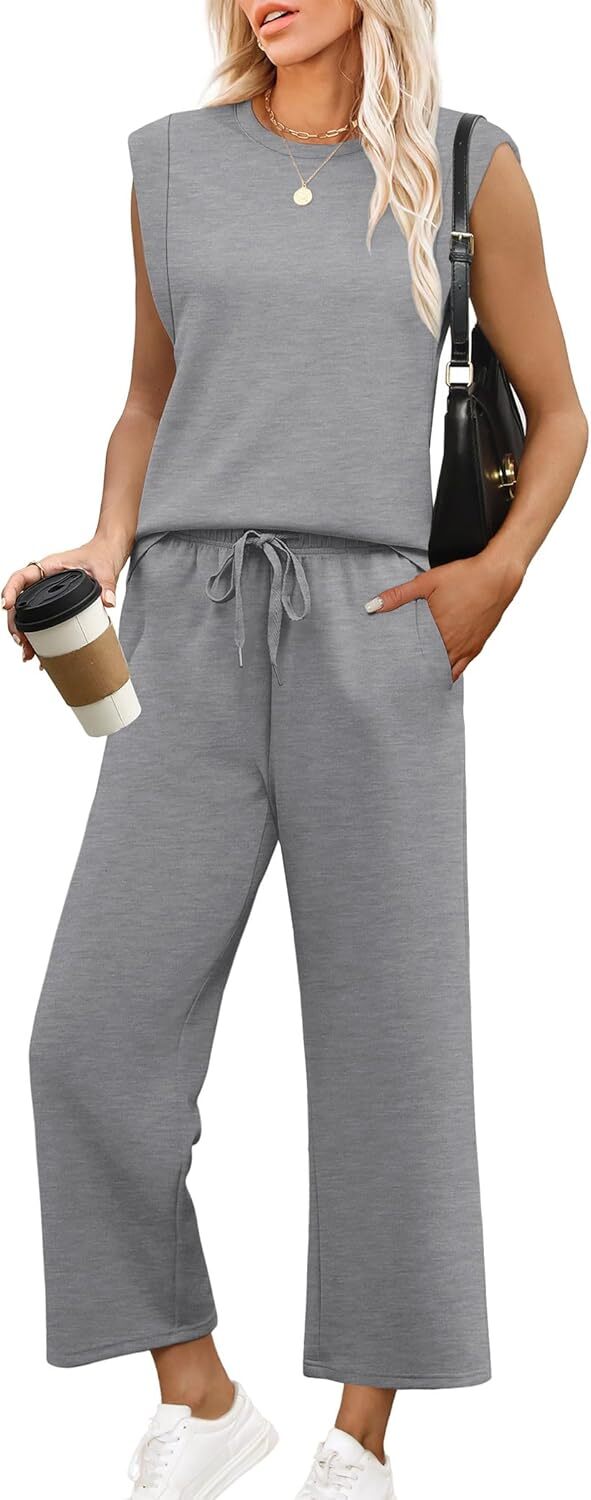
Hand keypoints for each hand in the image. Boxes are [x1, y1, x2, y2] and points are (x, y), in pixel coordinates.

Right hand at [1, 532, 129, 661]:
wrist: (106, 556)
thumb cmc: (99, 555)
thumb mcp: (103, 568)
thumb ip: (106, 584)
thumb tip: (108, 601)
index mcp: (49, 567)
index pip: (21, 577)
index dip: (11, 590)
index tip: (7, 605)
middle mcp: (43, 581)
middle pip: (20, 602)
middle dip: (16, 623)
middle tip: (20, 640)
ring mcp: (48, 594)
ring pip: (28, 615)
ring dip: (25, 634)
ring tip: (28, 653)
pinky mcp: (55, 605)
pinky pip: (41, 621)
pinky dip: (39, 637)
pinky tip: (40, 653)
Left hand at [365, 550, 524, 681]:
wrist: (498, 576)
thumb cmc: (465, 576)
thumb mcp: (427, 582)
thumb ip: (399, 595)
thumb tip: (372, 606)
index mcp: (437, 631)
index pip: (414, 657)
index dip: (402, 665)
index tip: (390, 670)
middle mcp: (452, 644)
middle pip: (429, 666)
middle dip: (415, 672)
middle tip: (400, 678)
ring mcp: (466, 647)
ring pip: (445, 671)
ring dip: (432, 675)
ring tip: (417, 681)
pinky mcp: (477, 646)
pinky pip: (461, 668)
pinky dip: (450, 673)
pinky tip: (441, 676)